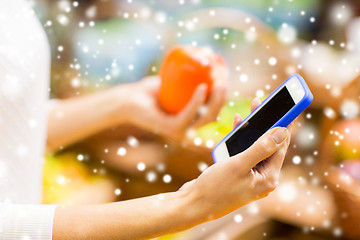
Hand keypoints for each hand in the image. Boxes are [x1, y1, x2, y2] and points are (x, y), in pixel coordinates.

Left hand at [124, 75, 226, 142]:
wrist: (128, 100)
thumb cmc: (151, 90)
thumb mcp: (175, 81)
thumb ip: (190, 75)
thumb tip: (208, 56)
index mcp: (191, 121)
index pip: (213, 110)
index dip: (223, 96)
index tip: (225, 78)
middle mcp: (188, 129)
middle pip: (213, 115)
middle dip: (223, 98)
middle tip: (223, 79)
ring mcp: (181, 131)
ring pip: (206, 117)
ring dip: (216, 100)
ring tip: (218, 82)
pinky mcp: (171, 129)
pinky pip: (189, 115)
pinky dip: (197, 101)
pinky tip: (202, 87)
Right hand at [178, 98, 292, 221]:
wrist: (192, 204)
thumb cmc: (215, 188)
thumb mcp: (239, 165)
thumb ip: (261, 148)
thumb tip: (282, 132)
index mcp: (268, 178)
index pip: (280, 146)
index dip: (282, 125)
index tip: (286, 107)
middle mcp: (262, 178)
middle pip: (268, 145)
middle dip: (265, 123)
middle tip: (262, 103)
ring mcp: (249, 176)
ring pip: (255, 147)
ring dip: (252, 129)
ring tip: (251, 109)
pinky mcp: (238, 174)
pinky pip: (243, 153)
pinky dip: (240, 140)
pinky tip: (237, 126)